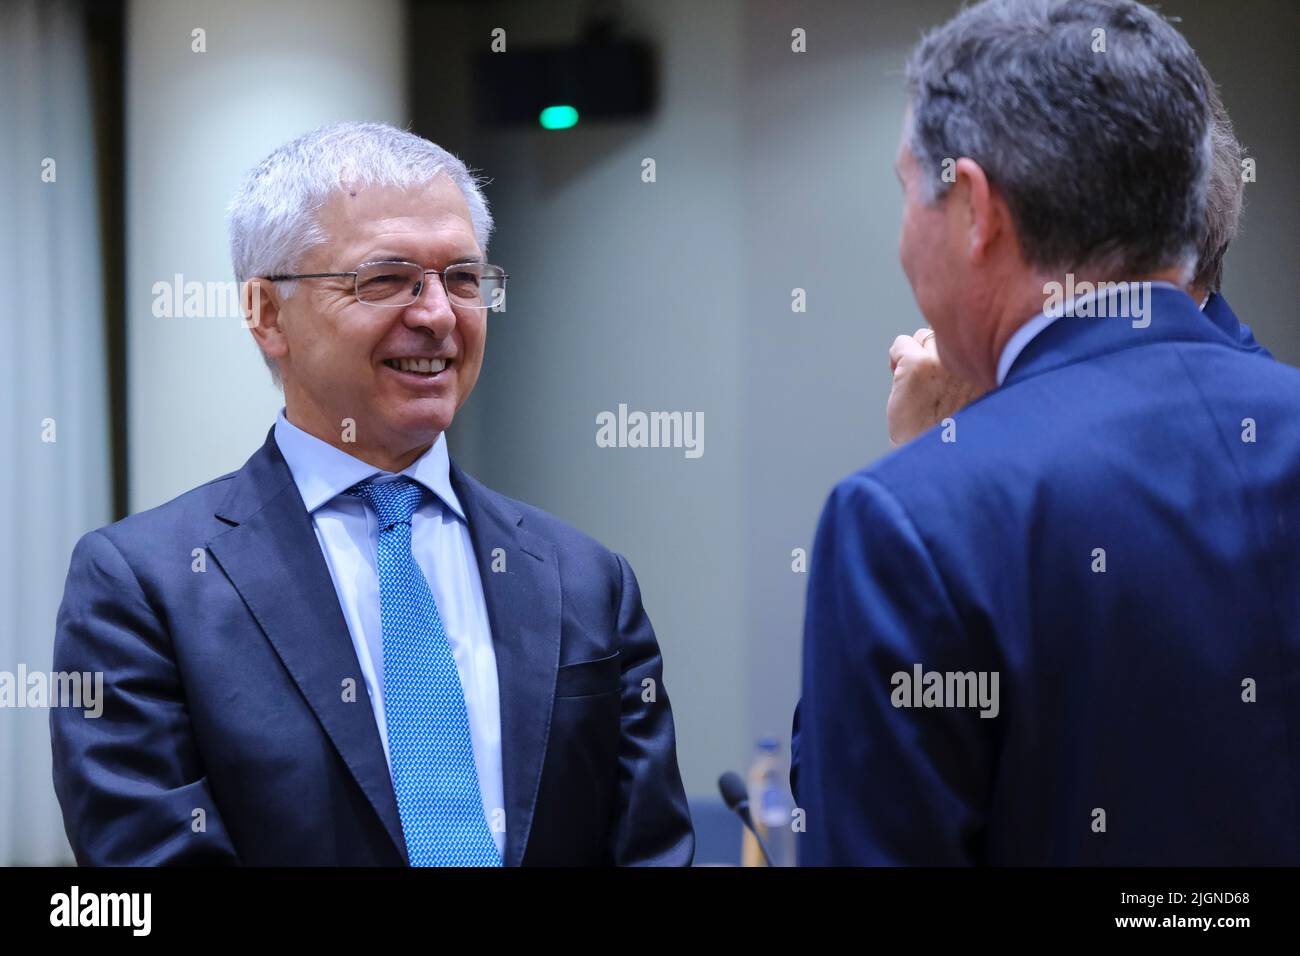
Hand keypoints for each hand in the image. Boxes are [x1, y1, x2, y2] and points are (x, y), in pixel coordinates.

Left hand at [887, 328, 986, 445]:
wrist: (936, 464)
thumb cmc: (960, 437)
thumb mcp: (982, 396)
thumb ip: (976, 367)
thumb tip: (952, 337)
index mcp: (995, 366)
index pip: (972, 332)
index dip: (953, 350)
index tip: (947, 374)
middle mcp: (973, 359)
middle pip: (945, 333)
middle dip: (933, 353)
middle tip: (930, 386)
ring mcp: (944, 361)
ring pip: (923, 336)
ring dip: (915, 356)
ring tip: (918, 388)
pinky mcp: (918, 366)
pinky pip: (900, 344)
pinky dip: (895, 359)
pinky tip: (901, 384)